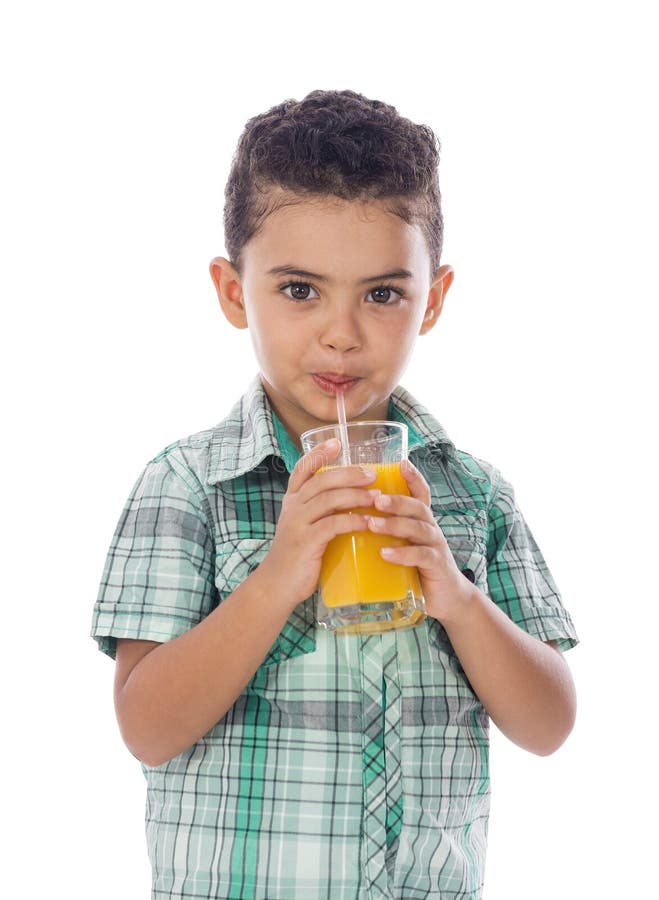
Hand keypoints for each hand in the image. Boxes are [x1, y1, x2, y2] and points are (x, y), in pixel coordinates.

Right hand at [259, 439, 378, 608]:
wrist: (277, 585)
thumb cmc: (299, 554)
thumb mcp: (305, 525)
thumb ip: (321, 510)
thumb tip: (353, 495)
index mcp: (292, 500)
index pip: (302, 469)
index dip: (319, 453)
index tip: (337, 442)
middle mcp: (292, 507)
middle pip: (321, 480)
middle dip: (349, 473)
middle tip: (373, 473)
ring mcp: (297, 524)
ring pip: (328, 499)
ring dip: (355, 495)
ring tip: (377, 496)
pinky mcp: (306, 542)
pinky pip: (332, 525)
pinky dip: (352, 520)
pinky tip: (367, 521)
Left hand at [367, 459, 475, 622]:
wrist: (442, 598)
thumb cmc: (413, 567)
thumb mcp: (400, 543)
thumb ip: (382, 530)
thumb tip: (346, 516)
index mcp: (420, 519)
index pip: (420, 492)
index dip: (413, 477)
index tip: (400, 463)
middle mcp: (429, 527)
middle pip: (416, 506)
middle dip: (396, 500)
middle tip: (374, 499)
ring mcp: (435, 546)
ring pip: (418, 528)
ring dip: (394, 524)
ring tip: (372, 523)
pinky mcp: (437, 566)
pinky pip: (422, 556)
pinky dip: (403, 554)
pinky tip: (386, 553)